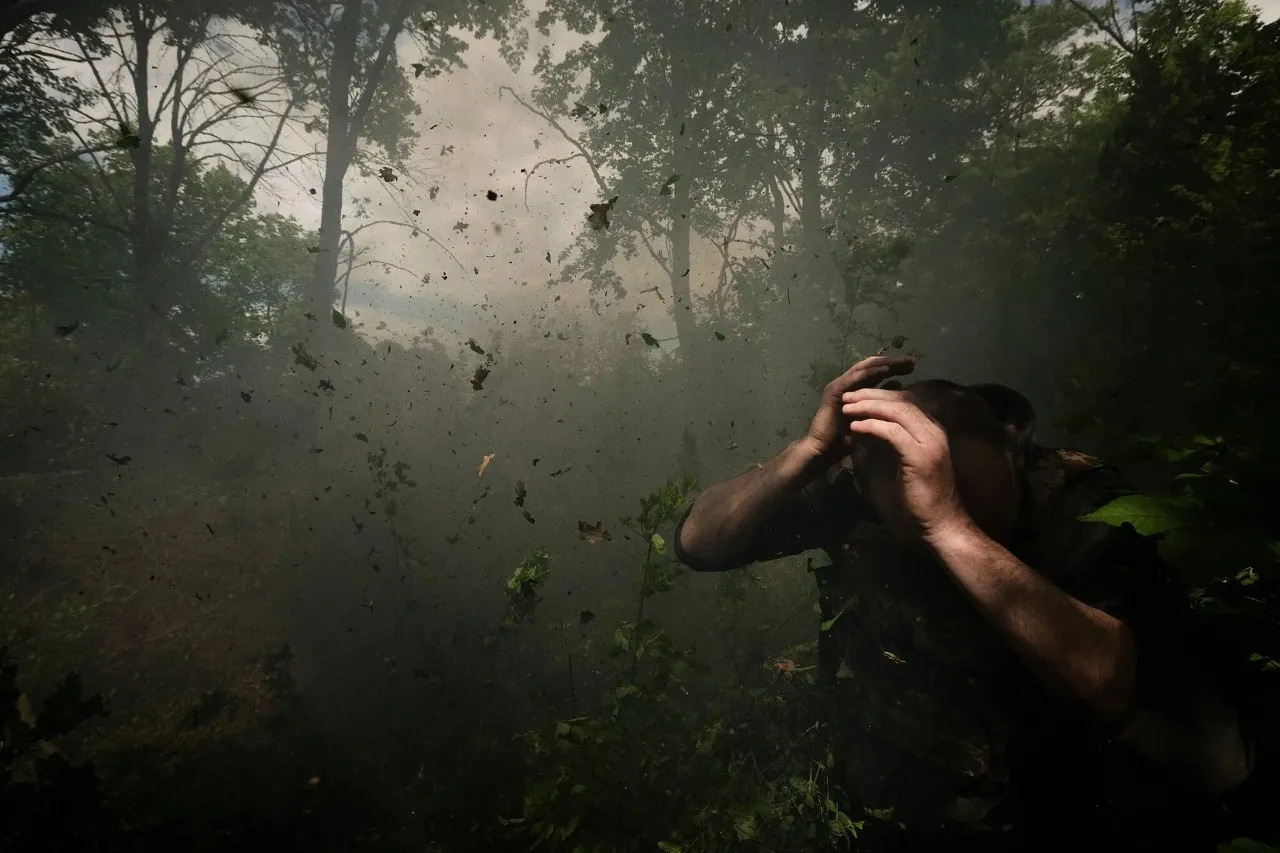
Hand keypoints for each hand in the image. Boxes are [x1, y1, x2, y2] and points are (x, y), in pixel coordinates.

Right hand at [802, 355, 915, 463]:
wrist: (823, 451)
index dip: (895, 367)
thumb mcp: (870, 419)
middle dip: (892, 362)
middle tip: (912, 360)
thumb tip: (899, 385)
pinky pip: (855, 378)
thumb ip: (882, 402)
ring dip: (885, 363)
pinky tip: (886, 370)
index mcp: (855, 389)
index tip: (914, 366)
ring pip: (864, 367)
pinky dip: (871, 373)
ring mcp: (839, 386)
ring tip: (903, 362)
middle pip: (871, 365)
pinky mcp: (834, 392)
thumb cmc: (845, 439)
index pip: (876, 371)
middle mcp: (846, 383)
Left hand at [840, 387, 970, 541]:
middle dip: (872, 395)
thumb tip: (877, 430)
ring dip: (869, 406)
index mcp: (934, 432)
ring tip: (846, 407)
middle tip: (848, 396)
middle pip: (902, 400)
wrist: (942, 524)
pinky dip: (872, 426)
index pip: (908, 401)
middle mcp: (935, 432)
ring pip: (897, 411)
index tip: (858, 396)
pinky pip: (892, 432)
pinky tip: (855, 427)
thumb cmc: (924, 498)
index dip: (882, 395)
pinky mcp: (920, 457)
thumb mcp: (910, 463)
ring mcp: (930, 443)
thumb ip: (899, 444)